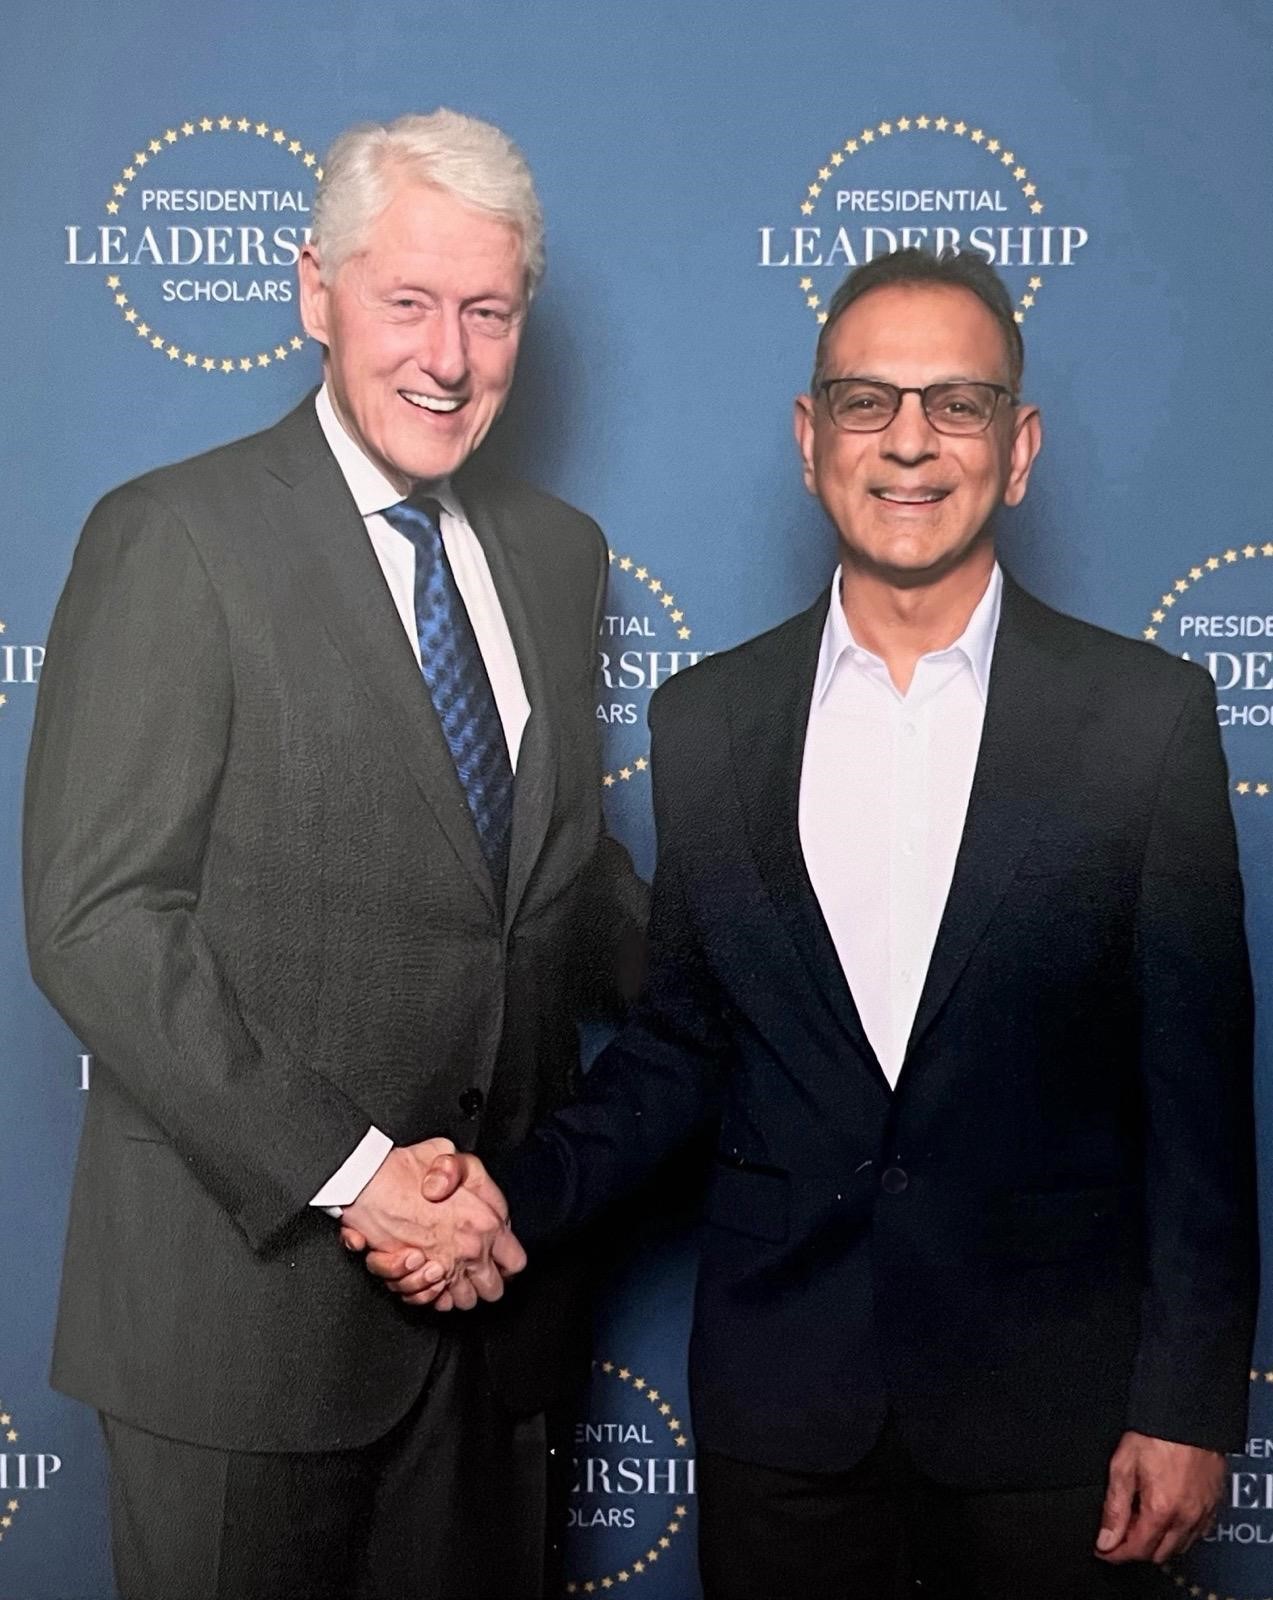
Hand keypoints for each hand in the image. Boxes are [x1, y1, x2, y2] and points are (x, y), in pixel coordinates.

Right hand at [339, 1141, 524, 1309]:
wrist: (364, 1184)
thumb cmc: (403, 1168)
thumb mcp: (443, 1152)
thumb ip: (460, 1168)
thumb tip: (461, 1191)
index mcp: (486, 1223)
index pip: (515, 1261)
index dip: (508, 1262)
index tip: (499, 1260)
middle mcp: (467, 1252)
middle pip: (492, 1290)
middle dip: (484, 1283)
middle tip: (471, 1268)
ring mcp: (440, 1269)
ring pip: (459, 1301)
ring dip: (452, 1289)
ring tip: (440, 1269)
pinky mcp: (413, 1279)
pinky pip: (426, 1302)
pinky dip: (423, 1294)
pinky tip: (420, 1274)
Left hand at [1095, 1431, 1225, 1563]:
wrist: (1188, 1414)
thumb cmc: (1155, 1433)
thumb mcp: (1123, 1466)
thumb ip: (1115, 1507)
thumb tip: (1106, 1539)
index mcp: (1161, 1509)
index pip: (1137, 1549)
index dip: (1116, 1553)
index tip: (1102, 1549)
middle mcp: (1186, 1517)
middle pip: (1158, 1554)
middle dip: (1136, 1549)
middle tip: (1118, 1533)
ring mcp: (1203, 1513)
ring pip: (1179, 1547)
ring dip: (1158, 1542)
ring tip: (1139, 1520)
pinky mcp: (1214, 1505)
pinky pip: (1196, 1534)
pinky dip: (1178, 1533)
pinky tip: (1165, 1515)